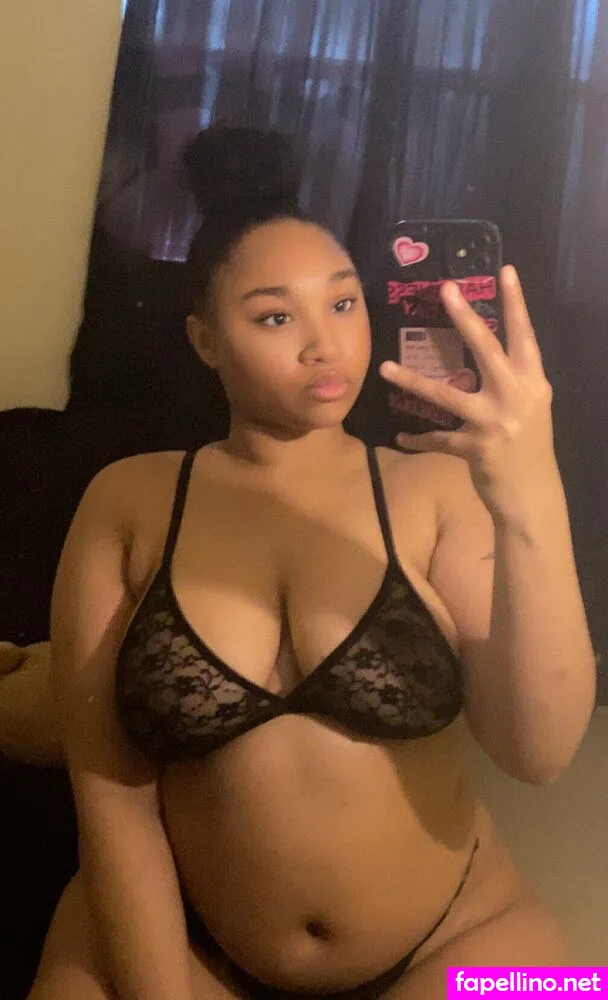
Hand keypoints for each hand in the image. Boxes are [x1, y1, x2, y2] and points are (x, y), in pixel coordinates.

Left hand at [379, 266, 557, 518]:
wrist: (533, 496)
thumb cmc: (529, 449)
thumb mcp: (532, 409)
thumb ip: (515, 382)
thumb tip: (489, 355)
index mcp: (533, 383)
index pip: (524, 336)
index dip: (516, 303)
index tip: (505, 270)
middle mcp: (517, 396)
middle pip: (487, 350)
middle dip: (466, 318)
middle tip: (446, 289)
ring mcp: (496, 423)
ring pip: (447, 395)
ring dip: (413, 381)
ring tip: (386, 369)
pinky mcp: (476, 448)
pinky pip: (439, 439)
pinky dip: (419, 439)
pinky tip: (400, 438)